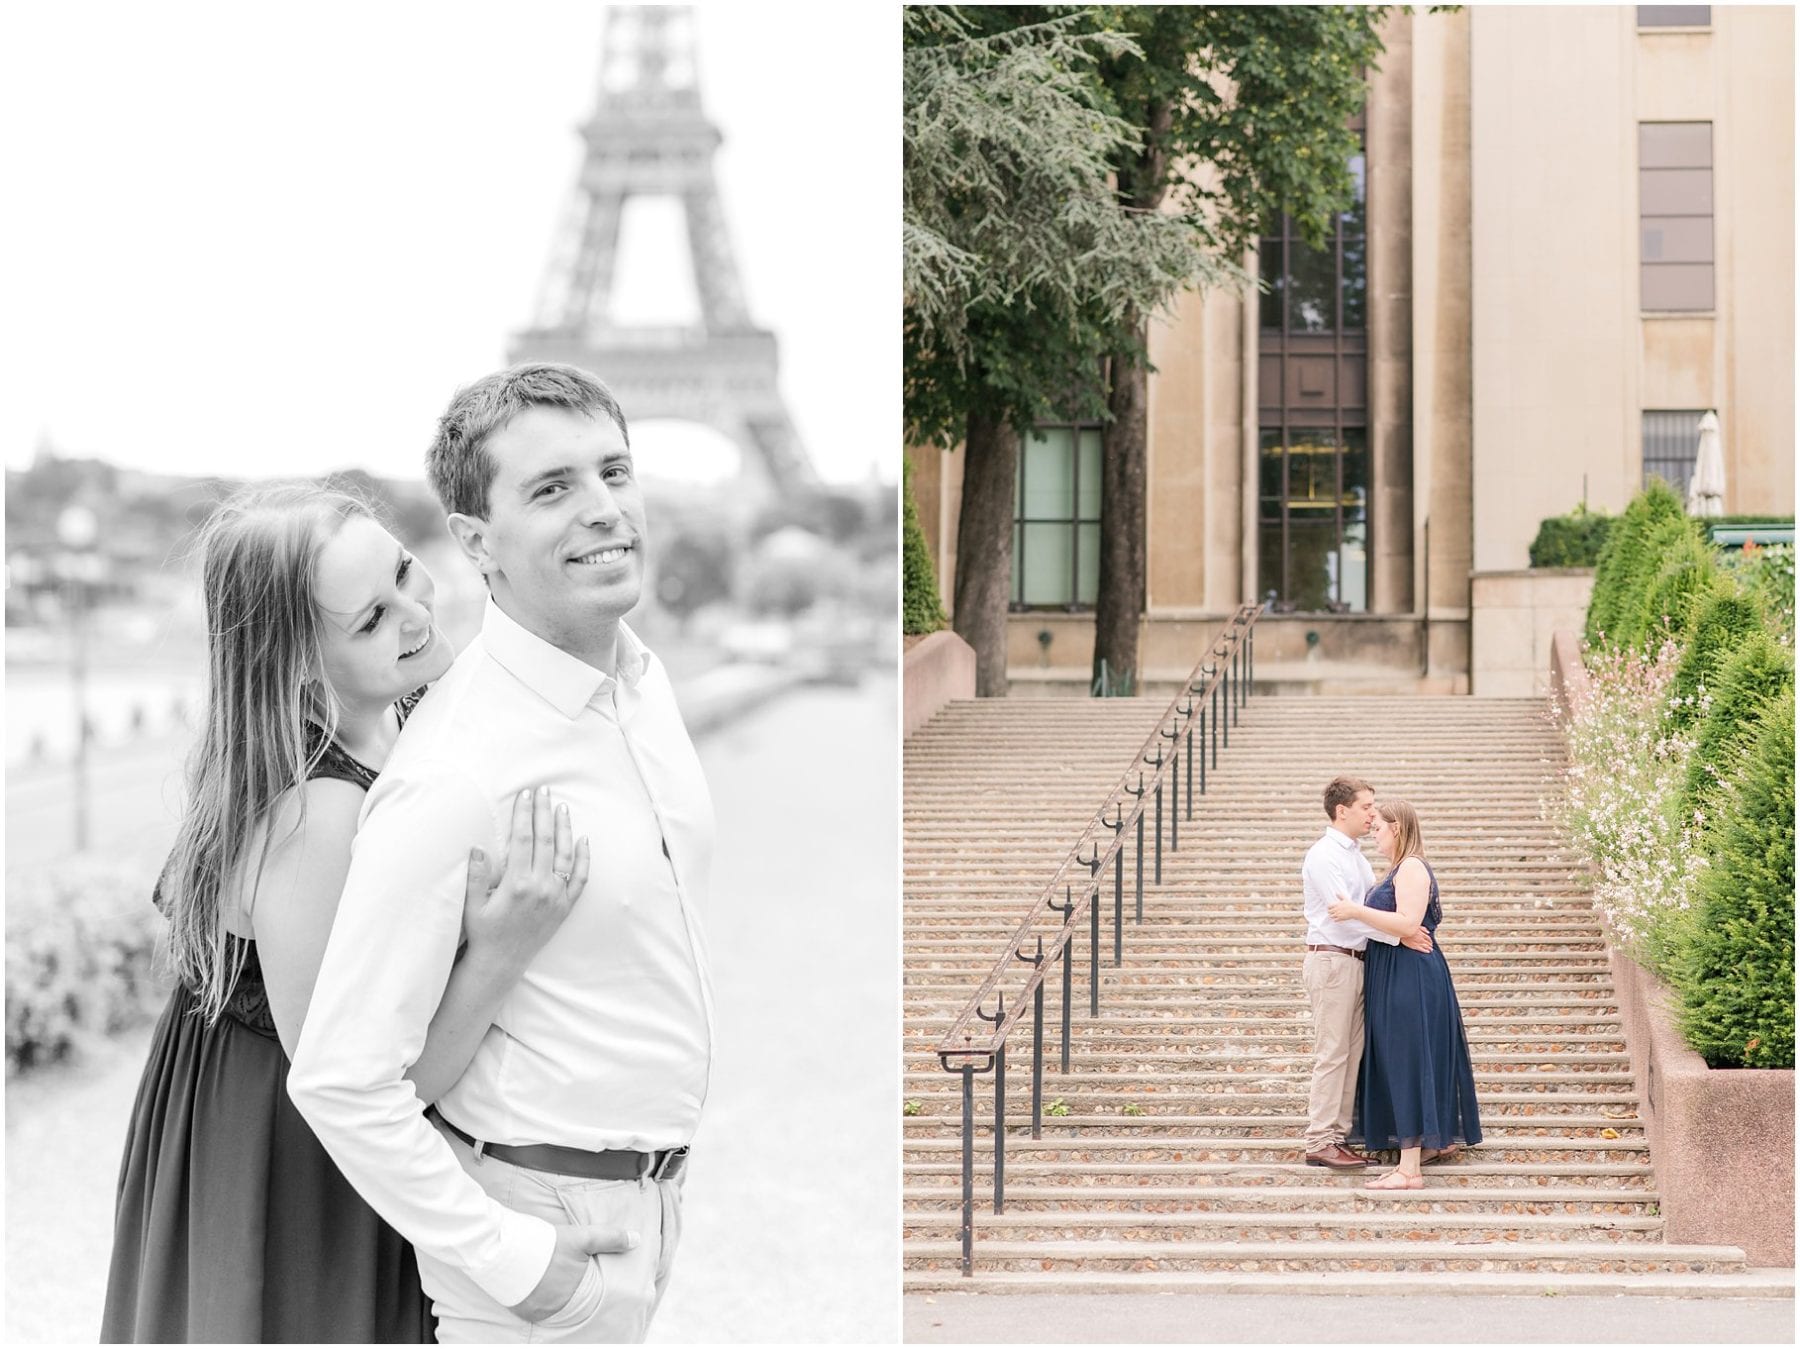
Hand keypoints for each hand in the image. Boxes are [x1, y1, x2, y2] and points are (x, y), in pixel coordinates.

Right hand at [462, 786, 590, 976]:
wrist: (502, 963)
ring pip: (566, 855)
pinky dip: (585, 858)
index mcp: (516, 884)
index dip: (525, 814)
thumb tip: (478, 847)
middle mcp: (540, 888)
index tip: (525, 794)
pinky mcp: (565, 907)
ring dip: (564, 829)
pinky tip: (584, 839)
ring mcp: (556, 897)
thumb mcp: (473, 905)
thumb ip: (475, 876)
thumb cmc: (484, 933)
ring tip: (562, 807)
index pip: (523, 839)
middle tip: (545, 790)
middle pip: (545, 840)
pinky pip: (581, 879)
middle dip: (544, 812)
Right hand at [507, 1222, 637, 1323]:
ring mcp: (536, 1312)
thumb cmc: (548, 1244)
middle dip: (569, 1295)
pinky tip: (536, 1286)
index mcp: (574, 1298)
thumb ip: (610, 1239)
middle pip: (568, 1305)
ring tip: (550, 1282)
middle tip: (565, 1281)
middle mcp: (554, 1310)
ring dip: (552, 1298)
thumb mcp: (583, 1238)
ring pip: (550, 1307)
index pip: (588, 1301)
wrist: (504, 1247)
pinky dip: (536, 1299)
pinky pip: (532, 1308)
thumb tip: (637, 1240)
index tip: (585, 1285)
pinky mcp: (519, 1310)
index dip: (587, 1291)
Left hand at [1326, 890, 1358, 923]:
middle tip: (1333, 912)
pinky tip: (1338, 918)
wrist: (1355, 911)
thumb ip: (1340, 896)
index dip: (1329, 908)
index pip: (1328, 906)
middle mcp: (1336, 909)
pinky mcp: (1340, 918)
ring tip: (1335, 916)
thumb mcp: (1345, 899)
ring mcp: (1338, 914)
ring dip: (1332, 916)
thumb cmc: (1351, 905)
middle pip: (1329, 912)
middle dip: (1330, 912)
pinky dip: (1335, 920)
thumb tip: (1336, 893)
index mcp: (1336, 904)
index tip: (1331, 908)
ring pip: (1331, 916)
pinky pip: (1335, 920)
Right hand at [1401, 927, 1433, 953]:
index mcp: (1421, 934)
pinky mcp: (1414, 946)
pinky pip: (1421, 949)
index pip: (1428, 938)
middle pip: (1428, 943)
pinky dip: (1425, 951)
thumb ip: (1423, 928)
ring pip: (1426, 946)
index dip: (1430, 941)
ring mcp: (1418, 943)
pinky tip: (1428, 952)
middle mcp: (1421, 938)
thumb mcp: (1417, 926)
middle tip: (1431, 946)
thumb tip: (1428, 932)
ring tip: (1431, 950)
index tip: (1431, 942)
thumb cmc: (1409, 928)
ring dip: (1429, 948)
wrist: (1401, 932)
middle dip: (1430, 945)